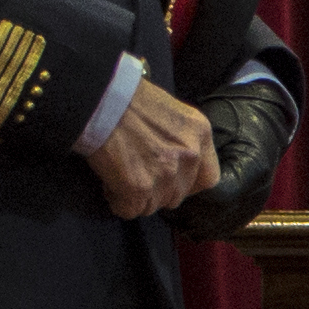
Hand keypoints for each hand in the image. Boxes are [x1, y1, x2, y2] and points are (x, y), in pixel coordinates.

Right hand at [81, 86, 218, 220]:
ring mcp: (166, 174)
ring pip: (154, 205)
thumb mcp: (171, 112)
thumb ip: (180, 139)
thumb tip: (174, 161)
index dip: (187, 185)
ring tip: (120, 177)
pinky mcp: (139, 187)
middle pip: (177, 195)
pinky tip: (110, 185)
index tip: (171, 182)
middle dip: (157, 191)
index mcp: (199, 134)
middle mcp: (189, 156)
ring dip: (137, 197)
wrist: (101, 99)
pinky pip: (130, 210)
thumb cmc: (129, 99)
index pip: (208, 179)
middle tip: (137, 176)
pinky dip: (118, 202)